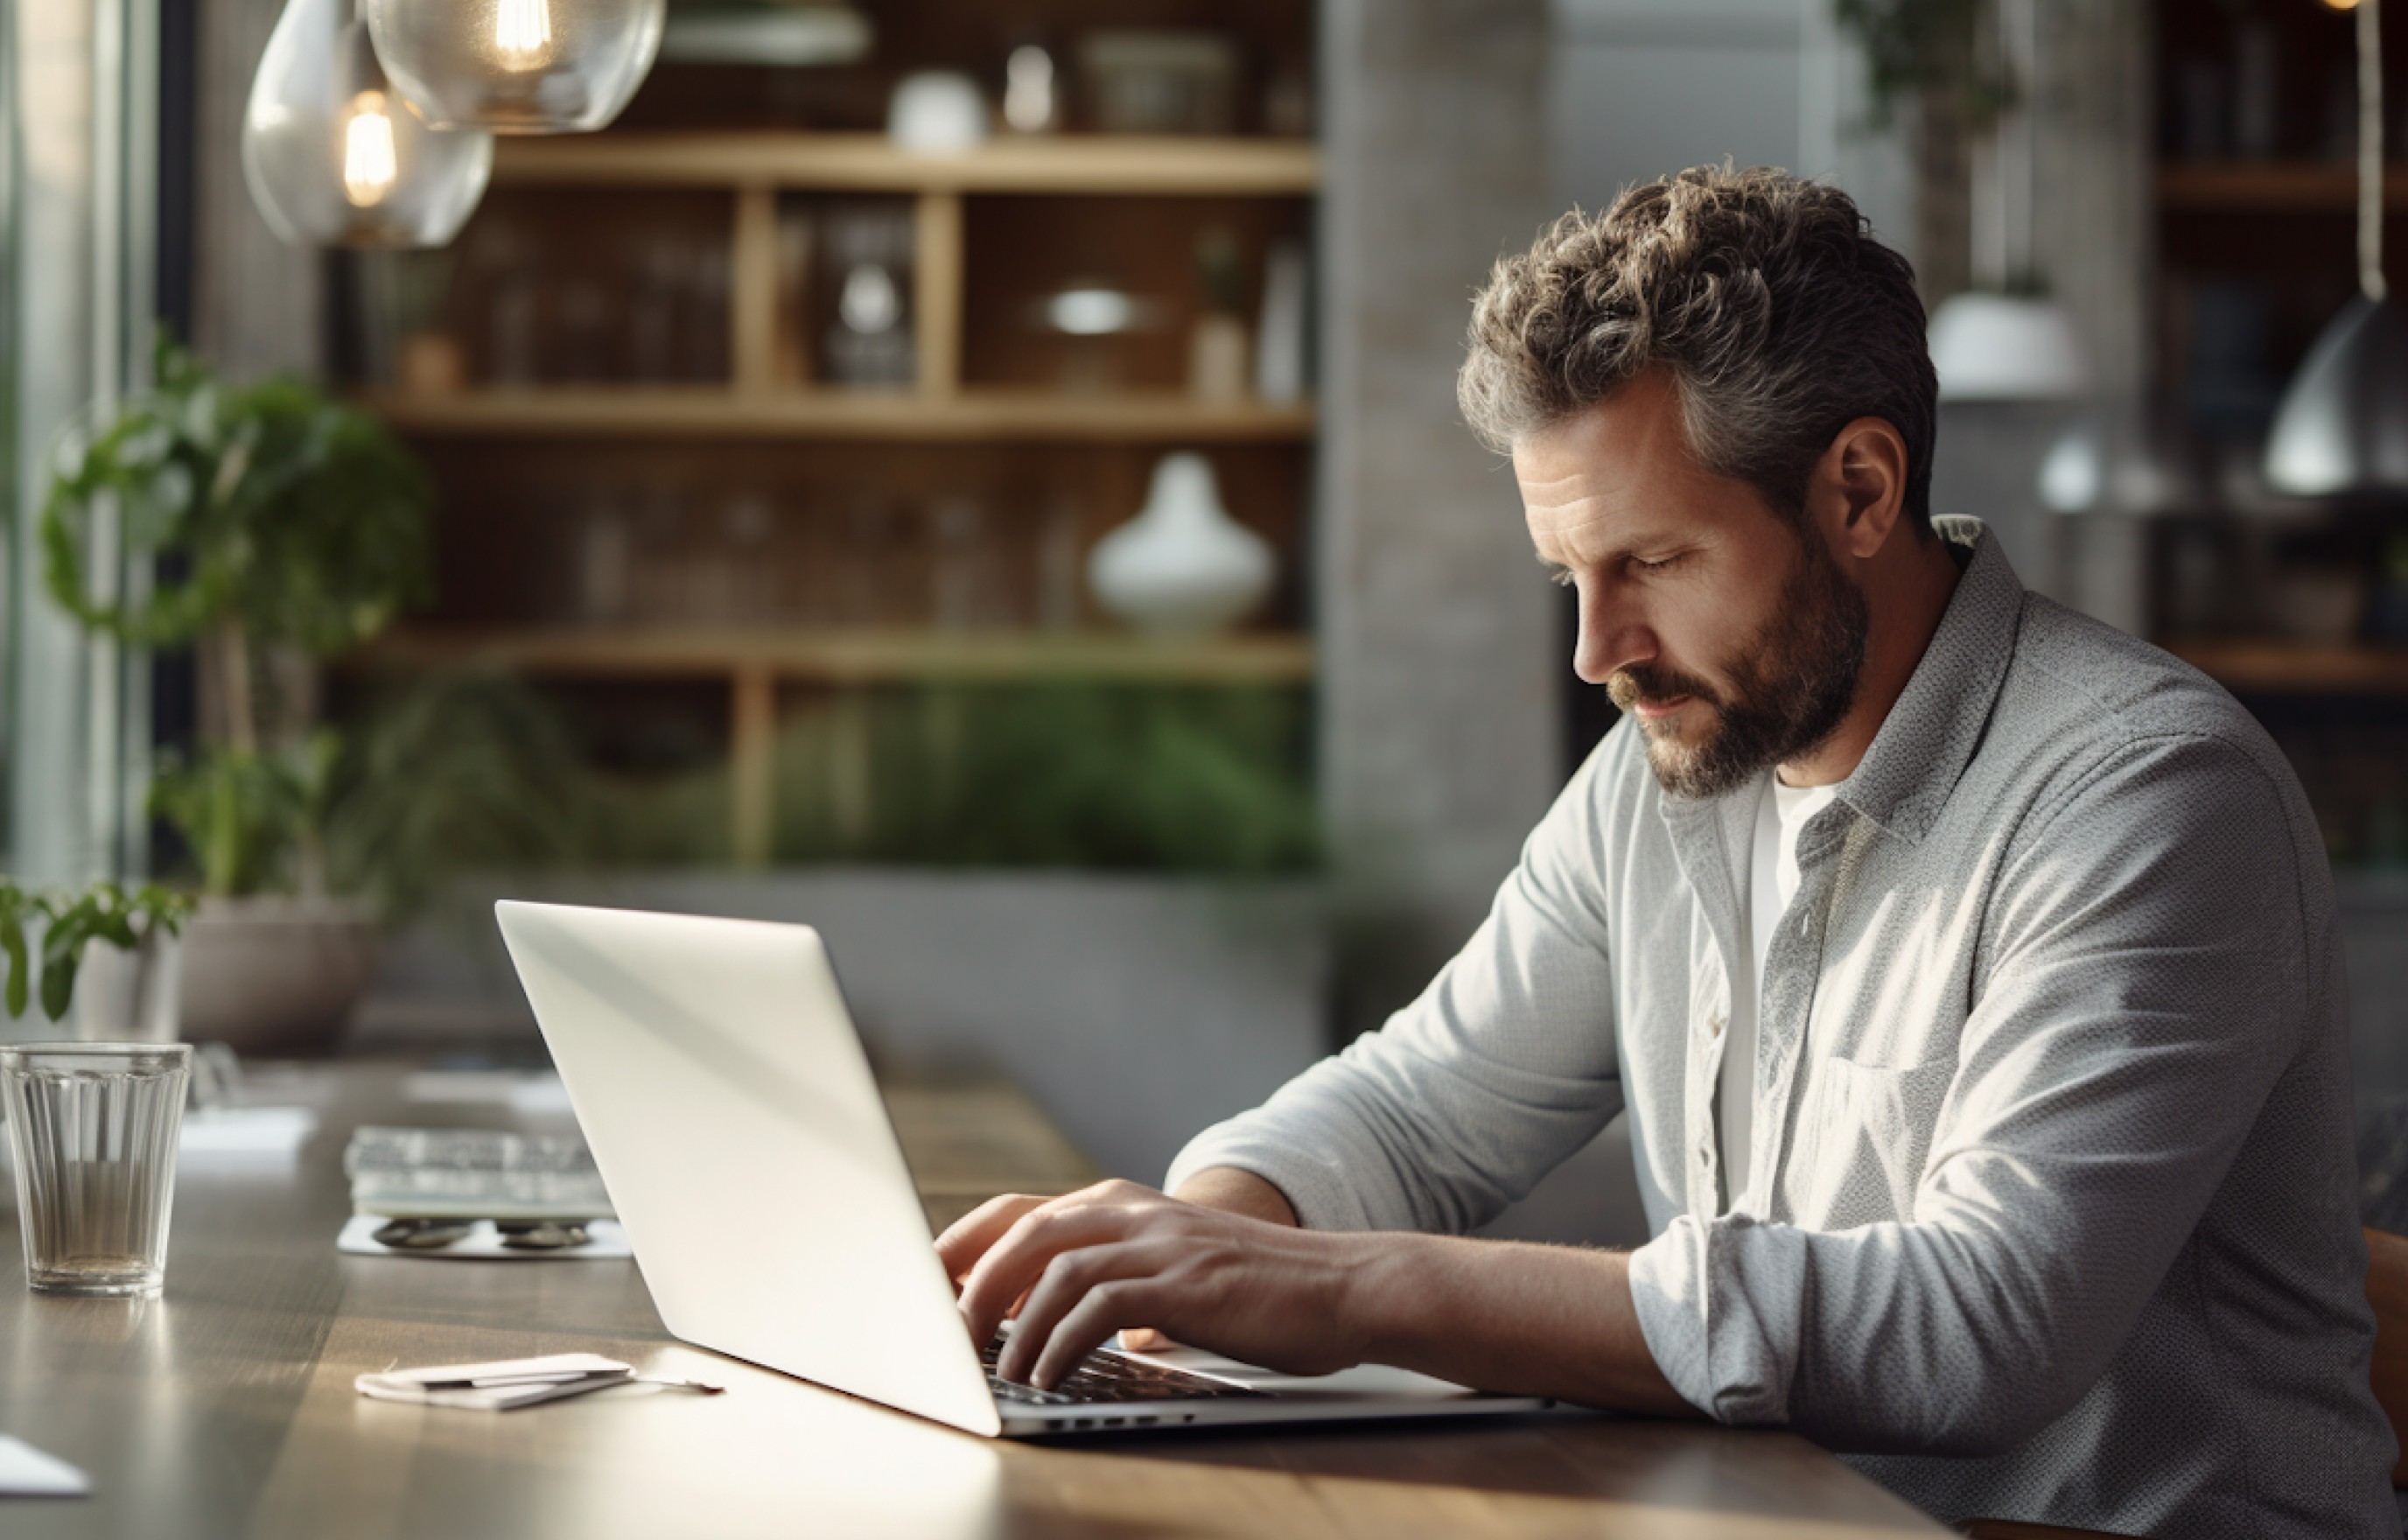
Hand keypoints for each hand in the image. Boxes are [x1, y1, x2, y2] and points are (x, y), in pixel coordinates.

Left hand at [935, 1179, 1369, 1389]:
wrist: (1347, 1287)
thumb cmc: (1264, 1291)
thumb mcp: (1179, 1272)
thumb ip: (1123, 1282)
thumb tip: (1072, 1324)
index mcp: (1126, 1205)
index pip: (1021, 1211)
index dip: (965, 1243)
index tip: (923, 1280)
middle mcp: (1134, 1212)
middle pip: (1023, 1231)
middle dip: (969, 1282)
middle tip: (939, 1332)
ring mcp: (1159, 1242)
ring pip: (1052, 1268)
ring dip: (1011, 1324)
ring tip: (992, 1369)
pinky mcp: (1182, 1281)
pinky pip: (1098, 1306)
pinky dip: (1059, 1341)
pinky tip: (1046, 1374)